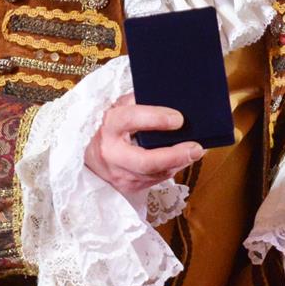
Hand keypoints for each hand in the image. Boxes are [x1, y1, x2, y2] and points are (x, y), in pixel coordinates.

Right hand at [84, 94, 202, 192]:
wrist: (88, 156)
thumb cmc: (108, 128)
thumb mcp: (118, 108)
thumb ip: (139, 102)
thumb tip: (170, 99)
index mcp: (108, 127)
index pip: (131, 120)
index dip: (156, 119)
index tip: (178, 119)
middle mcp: (111, 154)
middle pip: (145, 161)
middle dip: (174, 155)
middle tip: (196, 148)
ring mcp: (119, 174)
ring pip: (155, 173)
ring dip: (179, 163)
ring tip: (195, 152)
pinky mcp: (128, 187)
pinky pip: (156, 180)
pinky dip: (172, 169)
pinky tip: (183, 160)